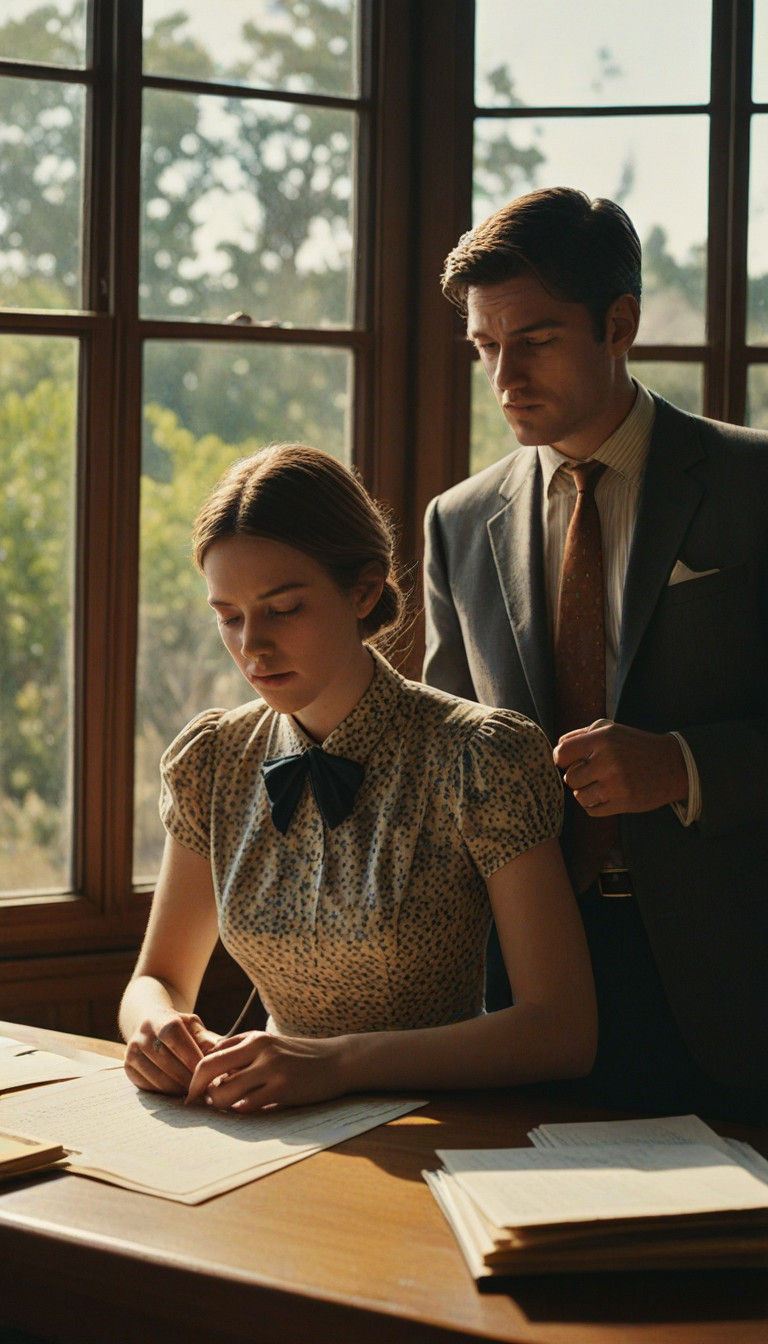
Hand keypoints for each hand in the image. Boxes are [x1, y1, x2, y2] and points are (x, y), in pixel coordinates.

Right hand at [123, 1011, 220, 1095]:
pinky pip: (146, 1085)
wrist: (148, 1023)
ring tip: (193, 1092)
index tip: (205, 1071)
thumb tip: (216, 1053)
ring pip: (156, 1076)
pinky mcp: (128, 1068)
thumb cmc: (177, 1027)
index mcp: (160, 1019)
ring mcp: (132, 1052)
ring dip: (177, 1088)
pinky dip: (164, 1092)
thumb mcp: (191, 1025)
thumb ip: (204, 1038)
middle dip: (186, 1076)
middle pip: (164, 1059)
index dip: (189, 1055)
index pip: (173, 1037)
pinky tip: (177, 1092)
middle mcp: (142, 1034)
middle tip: (203, 1088)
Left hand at [185, 1030, 344, 1111]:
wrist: (338, 1061)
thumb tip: (210, 1069)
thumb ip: (242, 1052)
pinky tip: (244, 1112)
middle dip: (195, 1089)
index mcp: (253, 1037)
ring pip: (224, 1092)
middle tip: (192, 1104)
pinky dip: (239, 1112)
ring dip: (217, 1105)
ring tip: (222, 1109)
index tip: (193, 1092)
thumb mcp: (270, 1044)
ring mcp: (271, 1068)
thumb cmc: (300, 1056)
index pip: (210, 1055)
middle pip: (209, 1068)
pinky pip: (247, 1106)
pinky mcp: (282, 1089)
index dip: (195, 1076)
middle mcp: (259, 1049)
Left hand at [553, 720, 688, 815]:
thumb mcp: (611, 729)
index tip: (569, 761)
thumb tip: (557, 746)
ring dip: (585, 793)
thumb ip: (581, 735)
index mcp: (603, 738)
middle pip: (569, 778)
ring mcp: (617, 783)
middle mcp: (609, 760)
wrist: (673, 765)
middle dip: (577, 777)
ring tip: (599, 785)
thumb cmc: (636, 746)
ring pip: (579, 796)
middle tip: (591, 774)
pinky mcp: (624, 802)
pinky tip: (606, 795)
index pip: (562, 753)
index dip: (561, 759)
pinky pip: (592, 811)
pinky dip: (594, 805)